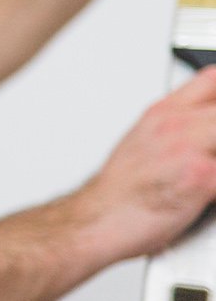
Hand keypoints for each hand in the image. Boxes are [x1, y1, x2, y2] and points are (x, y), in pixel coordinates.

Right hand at [77, 65, 215, 261]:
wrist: (96, 220)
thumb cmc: (120, 192)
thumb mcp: (141, 142)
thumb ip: (178, 129)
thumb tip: (205, 131)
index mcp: (162, 112)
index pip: (212, 80)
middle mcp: (176, 124)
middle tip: (208, 153)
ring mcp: (189, 148)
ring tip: (207, 168)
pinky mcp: (202, 177)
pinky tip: (209, 191)